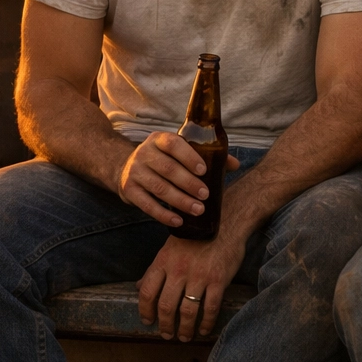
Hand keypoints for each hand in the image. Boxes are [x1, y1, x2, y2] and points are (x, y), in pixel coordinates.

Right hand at [116, 132, 237, 227]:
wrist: (126, 168)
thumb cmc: (162, 160)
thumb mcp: (178, 151)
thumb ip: (205, 155)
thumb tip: (234, 164)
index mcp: (158, 139)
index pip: (173, 144)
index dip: (188, 156)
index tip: (204, 170)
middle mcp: (144, 153)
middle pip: (168, 169)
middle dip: (189, 183)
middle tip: (205, 195)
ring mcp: (134, 172)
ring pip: (159, 188)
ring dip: (180, 201)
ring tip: (198, 210)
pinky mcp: (128, 190)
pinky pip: (147, 205)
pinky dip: (163, 215)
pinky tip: (178, 221)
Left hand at [138, 234, 245, 341]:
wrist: (225, 222)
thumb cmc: (195, 235)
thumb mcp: (169, 248)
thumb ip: (154, 269)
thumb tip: (138, 287)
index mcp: (163, 261)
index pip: (147, 291)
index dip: (145, 310)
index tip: (148, 321)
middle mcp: (179, 270)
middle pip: (166, 305)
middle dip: (165, 325)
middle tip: (167, 334)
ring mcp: (199, 276)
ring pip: (187, 311)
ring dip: (185, 328)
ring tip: (184, 336)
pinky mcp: (218, 280)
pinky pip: (210, 308)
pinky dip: (206, 323)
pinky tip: (204, 330)